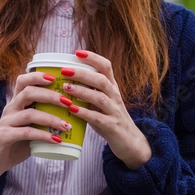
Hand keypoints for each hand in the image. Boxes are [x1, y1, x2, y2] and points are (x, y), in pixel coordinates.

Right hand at [0, 72, 73, 181]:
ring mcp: (6, 122)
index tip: (56, 78)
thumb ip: (46, 119)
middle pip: (28, 92)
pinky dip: (43, 136)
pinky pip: (27, 133)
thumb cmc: (17, 143)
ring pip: (30, 114)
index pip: (23, 81)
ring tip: (67, 126)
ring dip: (51, 118)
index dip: (38, 76)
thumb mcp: (31, 127)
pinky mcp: (5, 136)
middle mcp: (10, 109)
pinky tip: (56, 140)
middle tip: (68, 102)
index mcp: (16, 103)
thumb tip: (73, 115)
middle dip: (50, 95)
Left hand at [58, 50, 151, 169]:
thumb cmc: (110, 119)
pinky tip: (72, 110)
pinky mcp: (112, 126)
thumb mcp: (102, 101)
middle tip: (64, 70)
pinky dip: (84, 113)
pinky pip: (97, 118)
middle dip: (82, 73)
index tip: (77, 52)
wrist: (130, 142)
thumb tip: (65, 79)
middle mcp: (115, 96)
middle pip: (101, 80)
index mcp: (112, 87)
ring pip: (100, 97)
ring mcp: (114, 111)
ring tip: (66, 88)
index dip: (93, 57)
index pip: (106, 66)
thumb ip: (89, 90)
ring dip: (82, 91)